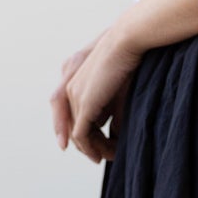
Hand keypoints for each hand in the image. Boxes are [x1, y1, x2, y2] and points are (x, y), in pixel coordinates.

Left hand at [51, 25, 140, 163]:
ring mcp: (74, 96)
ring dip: (92, 148)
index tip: (99, 147)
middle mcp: (69, 88)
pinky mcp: (83, 104)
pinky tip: (105, 154)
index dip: (83, 132)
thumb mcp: (118, 86)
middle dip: (87, 144)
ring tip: (109, 156)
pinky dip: (92, 147)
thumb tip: (115, 132)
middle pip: (71, 125)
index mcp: (74, 78)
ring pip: (76, 133)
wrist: (125, 40)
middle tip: (103, 156)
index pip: (73, 112)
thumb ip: (112, 109)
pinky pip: (81, 134)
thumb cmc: (128, 58)